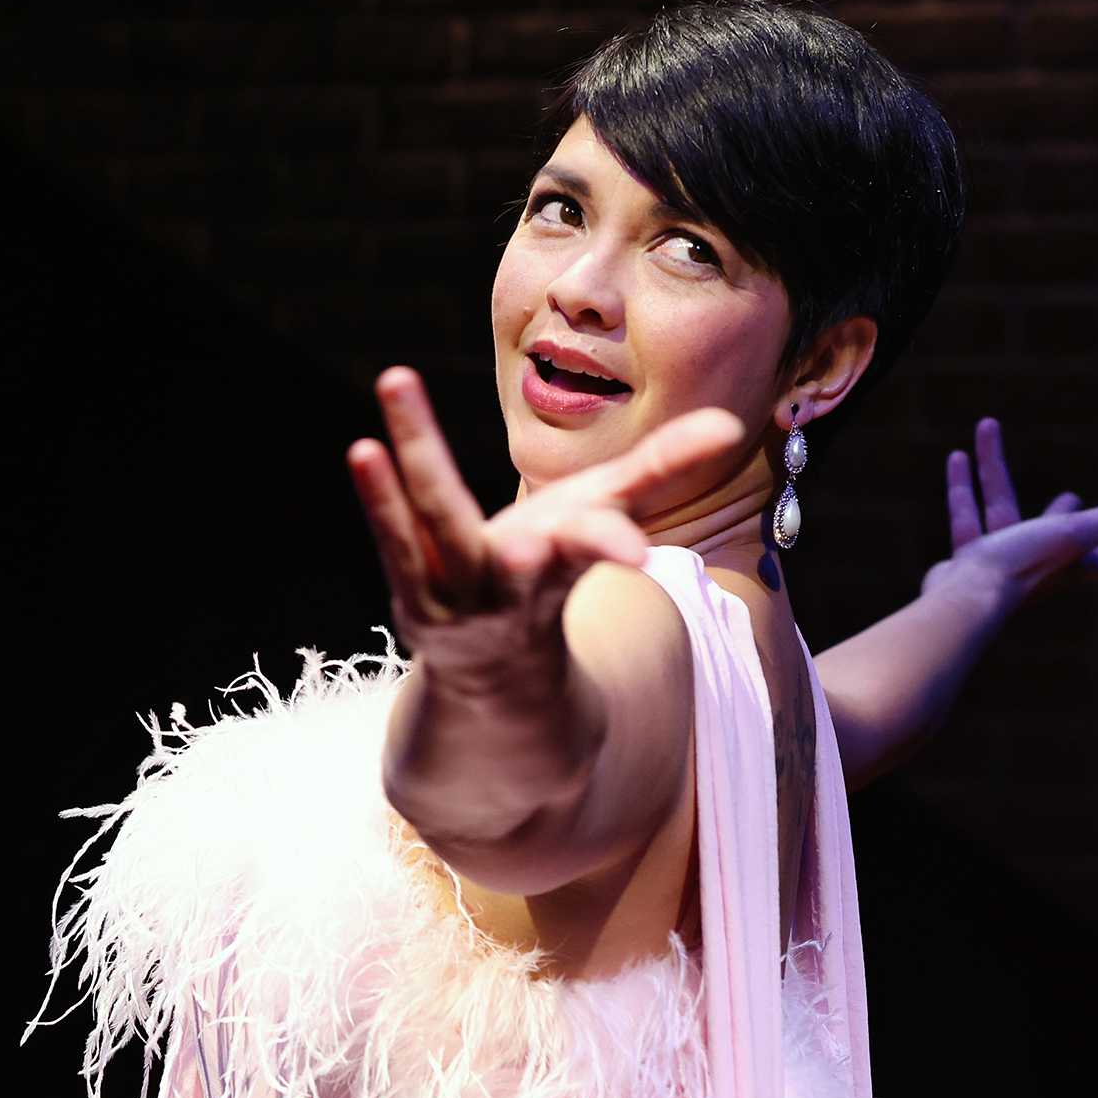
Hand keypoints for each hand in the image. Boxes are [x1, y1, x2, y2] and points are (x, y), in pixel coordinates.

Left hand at [348, 367, 741, 664]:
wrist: (497, 674)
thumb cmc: (552, 570)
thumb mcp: (603, 515)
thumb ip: (660, 469)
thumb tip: (732, 422)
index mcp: (565, 565)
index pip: (591, 551)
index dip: (610, 546)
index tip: (637, 555)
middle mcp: (514, 586)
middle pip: (522, 561)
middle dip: (532, 555)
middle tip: (532, 539)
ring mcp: (458, 595)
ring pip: (439, 537)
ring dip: (414, 488)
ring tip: (380, 440)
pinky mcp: (414, 592)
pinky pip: (395, 543)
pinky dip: (380, 501)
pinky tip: (366, 450)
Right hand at [921, 417, 1097, 614]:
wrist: (964, 598)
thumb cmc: (1022, 565)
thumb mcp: (1078, 534)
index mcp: (1068, 561)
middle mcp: (1035, 563)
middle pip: (1055, 532)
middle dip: (1064, 513)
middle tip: (1070, 498)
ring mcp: (998, 563)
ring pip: (996, 503)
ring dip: (991, 465)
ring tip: (987, 428)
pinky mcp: (965, 560)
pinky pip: (965, 512)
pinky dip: (962, 483)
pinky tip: (958, 456)